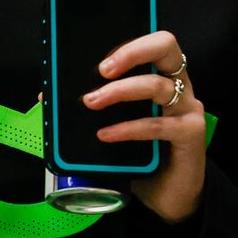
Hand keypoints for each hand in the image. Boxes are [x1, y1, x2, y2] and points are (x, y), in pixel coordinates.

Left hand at [86, 29, 208, 223]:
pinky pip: (157, 125)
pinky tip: (105, 134)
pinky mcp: (191, 134)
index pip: (153, 41)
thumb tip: (46, 95)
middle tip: (102, 70)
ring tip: (91, 102)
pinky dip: (128, 128)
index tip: (98, 57)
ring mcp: (188, 108)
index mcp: (160, 75)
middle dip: (131, 51)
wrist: (166, 196)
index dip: (128, 42)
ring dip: (120, 91)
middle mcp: (179, 85)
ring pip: (157, 85)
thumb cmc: (140, 154)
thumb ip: (89, 107)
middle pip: (166, 46)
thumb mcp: (111, 125)